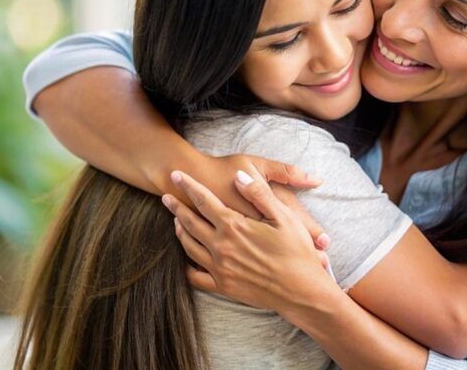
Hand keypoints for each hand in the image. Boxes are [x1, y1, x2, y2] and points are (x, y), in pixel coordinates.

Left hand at [162, 170, 336, 311]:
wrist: (301, 292)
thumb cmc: (297, 252)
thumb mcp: (284, 216)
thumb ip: (258, 194)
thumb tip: (239, 177)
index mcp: (234, 226)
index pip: (204, 201)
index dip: (188, 186)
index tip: (176, 174)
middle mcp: (221, 246)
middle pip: (190, 222)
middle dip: (176, 207)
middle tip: (165, 196)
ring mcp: (219, 268)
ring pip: (189, 246)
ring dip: (180, 231)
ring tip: (176, 221)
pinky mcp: (223, 286)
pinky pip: (196, 276)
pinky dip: (187, 265)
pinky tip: (186, 259)